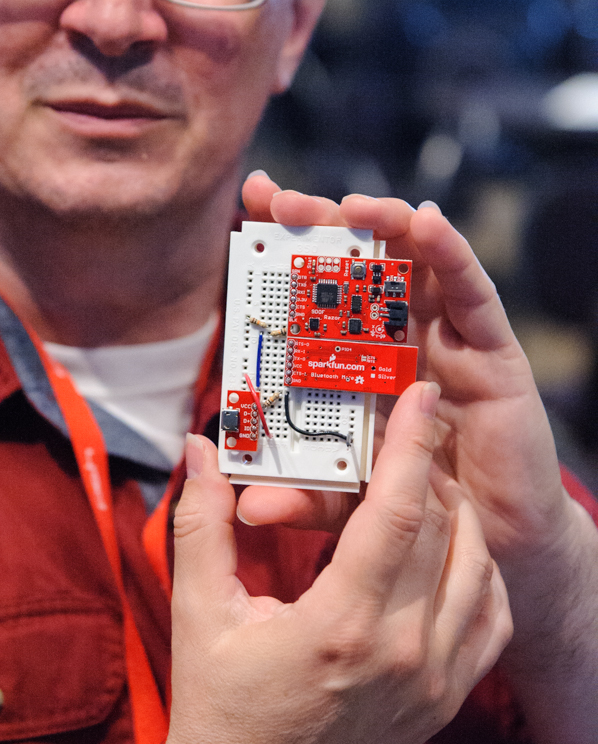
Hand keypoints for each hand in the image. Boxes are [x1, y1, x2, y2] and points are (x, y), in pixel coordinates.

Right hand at [155, 382, 510, 743]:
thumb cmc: (219, 707)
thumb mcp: (200, 609)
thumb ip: (202, 521)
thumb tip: (203, 449)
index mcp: (339, 623)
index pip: (396, 512)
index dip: (411, 445)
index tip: (420, 398)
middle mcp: (400, 653)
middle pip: (442, 532)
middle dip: (429, 472)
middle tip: (407, 438)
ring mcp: (431, 684)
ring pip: (478, 572)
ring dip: (458, 520)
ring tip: (424, 489)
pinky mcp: (443, 704)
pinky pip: (490, 624)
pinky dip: (481, 578)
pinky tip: (451, 557)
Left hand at [240, 173, 574, 589]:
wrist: (494, 542)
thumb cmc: (422, 505)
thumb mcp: (351, 501)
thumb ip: (305, 496)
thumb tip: (248, 507)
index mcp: (360, 360)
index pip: (321, 291)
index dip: (291, 247)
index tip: (253, 207)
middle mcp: (401, 339)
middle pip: (363, 265)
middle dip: (326, 224)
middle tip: (287, 201)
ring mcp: (447, 341)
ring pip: (417, 264)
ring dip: (387, 225)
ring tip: (354, 204)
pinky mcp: (494, 353)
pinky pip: (473, 294)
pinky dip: (452, 254)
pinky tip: (427, 222)